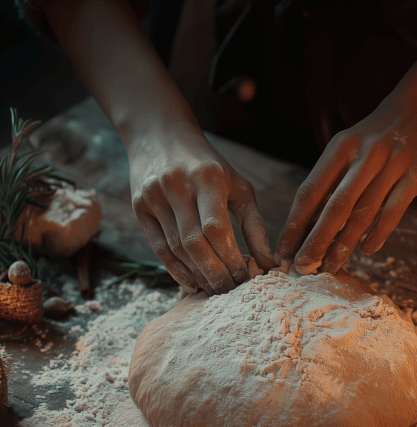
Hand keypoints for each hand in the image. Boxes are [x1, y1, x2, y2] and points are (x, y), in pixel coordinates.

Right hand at [129, 125, 274, 293]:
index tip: (245, 278)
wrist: (159, 135)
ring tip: (214, 289)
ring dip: (196, 275)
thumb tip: (268, 265)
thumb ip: (254, 225)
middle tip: (229, 291)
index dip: (230, 259)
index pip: (216, 228)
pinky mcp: (138, 207)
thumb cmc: (208, 165)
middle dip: (214, 273)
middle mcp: (176, 185)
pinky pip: (158, 248)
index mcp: (206, 177)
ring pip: (175, 249)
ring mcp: (153, 196)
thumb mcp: (237, 186)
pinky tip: (192, 283)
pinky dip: (176, 270)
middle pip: (194, 243)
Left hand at [275, 88, 416, 274]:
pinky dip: (378, 234)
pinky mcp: (416, 176)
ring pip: (363, 214)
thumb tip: (307, 224)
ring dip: (344, 245)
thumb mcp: (350, 146)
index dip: (295, 224)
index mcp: (341, 147)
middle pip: (334, 207)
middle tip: (303, 267)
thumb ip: (332, 179)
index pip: (310, 191)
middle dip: (315, 242)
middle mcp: (365, 155)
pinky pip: (393, 212)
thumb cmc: (379, 135)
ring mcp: (392, 165)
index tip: (283, 250)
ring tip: (330, 267)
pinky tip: (366, 251)